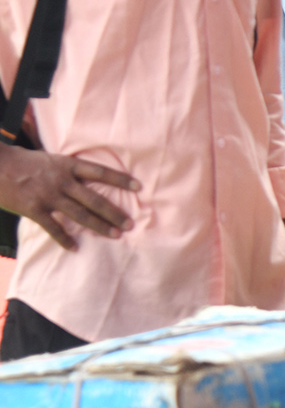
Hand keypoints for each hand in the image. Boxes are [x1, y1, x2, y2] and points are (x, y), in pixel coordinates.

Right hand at [0, 142, 138, 250]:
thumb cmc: (22, 161)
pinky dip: (64, 239)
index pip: (101, 172)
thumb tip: (84, 175)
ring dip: (99, 226)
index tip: (139, 186)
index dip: (120, 179)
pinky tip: (75, 248)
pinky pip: (53, 227)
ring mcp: (49, 196)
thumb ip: (67, 168)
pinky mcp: (34, 209)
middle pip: (94, 199)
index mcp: (67, 165)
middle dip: (114, 212)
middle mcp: (62, 181)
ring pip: (80, 214)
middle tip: (130, 224)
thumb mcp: (50, 159)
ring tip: (115, 235)